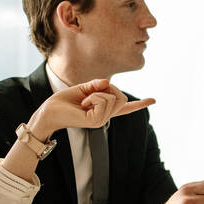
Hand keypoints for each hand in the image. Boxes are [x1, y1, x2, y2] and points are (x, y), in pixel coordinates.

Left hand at [31, 78, 154, 138]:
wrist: (50, 110)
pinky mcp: (96, 121)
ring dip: (96, 93)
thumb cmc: (64, 100)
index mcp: (104, 109)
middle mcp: (105, 116)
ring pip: (113, 97)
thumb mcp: (84, 88)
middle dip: (108, 88)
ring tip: (84, 100)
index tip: (154, 100)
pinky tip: (84, 103)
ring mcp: (102, 120)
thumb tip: (108, 83)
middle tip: (89, 94)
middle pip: (122, 96)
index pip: (125, 107)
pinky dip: (93, 96)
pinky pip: (104, 100)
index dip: (140, 104)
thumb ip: (98, 85)